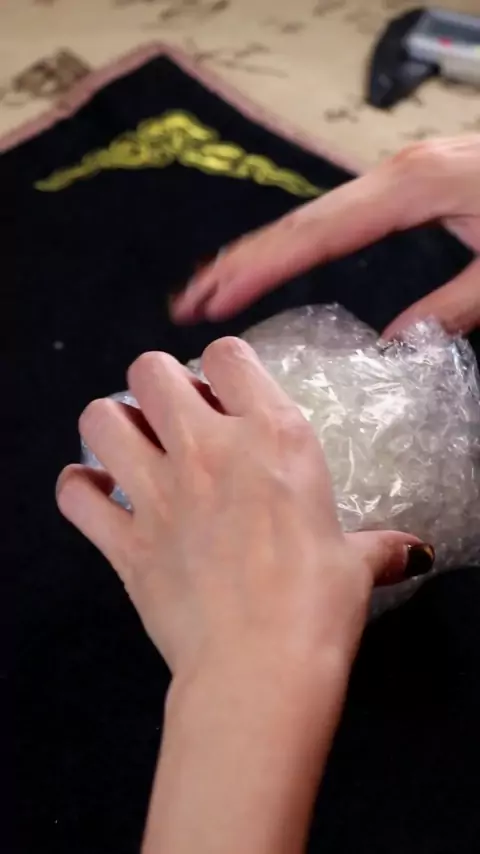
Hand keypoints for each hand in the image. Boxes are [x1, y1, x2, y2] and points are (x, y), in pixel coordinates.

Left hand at [56, 340, 433, 853]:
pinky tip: (98, 497)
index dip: (223, 367)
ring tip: (130, 445)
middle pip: (150, 369)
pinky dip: (80, 492)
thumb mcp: (354, 566)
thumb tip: (412, 552)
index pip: (229, 355)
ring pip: (100, 418)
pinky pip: (74, 496)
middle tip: (174, 417)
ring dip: (111, 425)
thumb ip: (377, 547)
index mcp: (270, 437)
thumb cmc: (319, 608)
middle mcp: (207, 449)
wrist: (261, 669)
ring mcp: (156, 492)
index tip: (226, 393)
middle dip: (158, 384)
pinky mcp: (122, 540)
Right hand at [170, 136, 479, 338]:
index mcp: (407, 189)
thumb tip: (395, 344)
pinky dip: (300, 243)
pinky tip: (283, 263)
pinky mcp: (408, 182)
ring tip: (218, 286)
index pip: (312, 235)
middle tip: (190, 298)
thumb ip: (450, 305)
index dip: (257, 267)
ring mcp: (397, 175)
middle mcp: (390, 177)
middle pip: (298, 222)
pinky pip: (338, 216)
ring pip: (313, 217)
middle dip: (240, 260)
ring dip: (263, 252)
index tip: (213, 295)